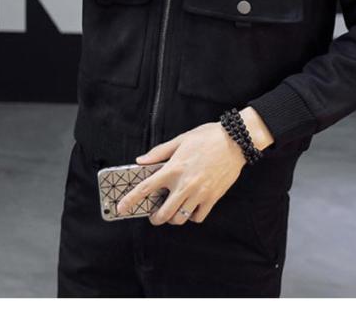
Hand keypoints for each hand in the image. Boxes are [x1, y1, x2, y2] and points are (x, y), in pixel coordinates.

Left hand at [116, 121, 247, 225]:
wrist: (235, 141)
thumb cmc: (208, 137)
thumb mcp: (181, 139)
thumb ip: (159, 152)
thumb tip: (140, 161)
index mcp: (173, 168)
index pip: (145, 188)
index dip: (130, 200)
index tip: (121, 208)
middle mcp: (184, 184)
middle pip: (162, 213)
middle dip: (155, 218)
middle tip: (154, 215)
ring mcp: (199, 193)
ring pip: (179, 218)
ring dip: (173, 218)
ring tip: (173, 212)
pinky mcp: (212, 198)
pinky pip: (197, 217)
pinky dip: (191, 216)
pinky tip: (190, 208)